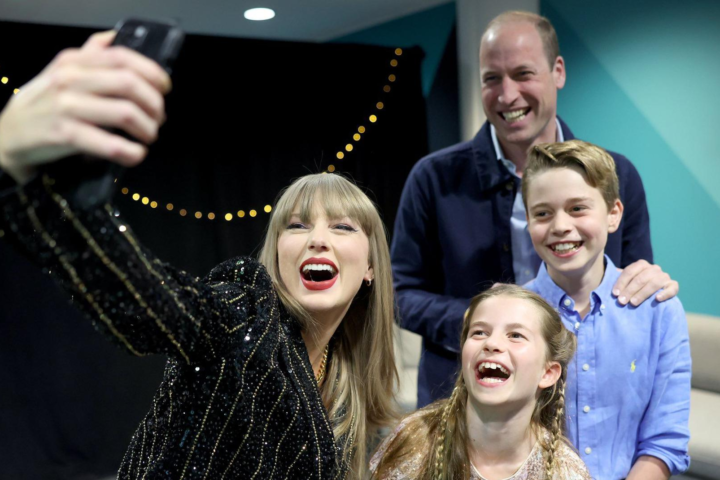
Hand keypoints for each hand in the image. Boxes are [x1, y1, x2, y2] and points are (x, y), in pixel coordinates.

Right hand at [0, 31, 170, 184]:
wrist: (8, 133)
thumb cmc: (44, 103)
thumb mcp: (62, 71)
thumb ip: (89, 55)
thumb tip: (114, 37)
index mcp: (74, 62)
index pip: (122, 57)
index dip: (152, 73)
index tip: (164, 88)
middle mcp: (70, 80)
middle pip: (129, 84)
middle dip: (154, 104)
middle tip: (158, 118)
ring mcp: (67, 107)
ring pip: (125, 113)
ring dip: (148, 129)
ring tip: (148, 136)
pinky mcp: (66, 135)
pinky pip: (111, 144)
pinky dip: (132, 152)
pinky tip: (136, 154)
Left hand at [613, 259, 678, 305]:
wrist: (654, 293)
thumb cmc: (635, 287)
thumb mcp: (627, 282)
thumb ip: (619, 279)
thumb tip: (607, 277)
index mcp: (641, 265)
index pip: (630, 271)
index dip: (621, 282)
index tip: (615, 294)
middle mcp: (654, 268)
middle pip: (641, 278)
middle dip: (630, 290)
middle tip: (622, 301)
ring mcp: (664, 276)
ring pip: (654, 283)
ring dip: (643, 293)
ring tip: (633, 303)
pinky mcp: (673, 285)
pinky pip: (672, 288)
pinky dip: (665, 293)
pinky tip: (657, 299)